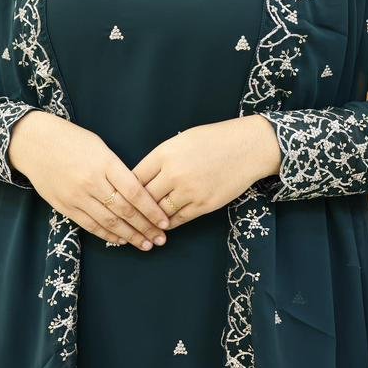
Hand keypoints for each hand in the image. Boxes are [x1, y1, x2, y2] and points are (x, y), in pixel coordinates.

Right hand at [9, 111, 171, 251]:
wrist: (34, 143)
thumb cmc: (72, 140)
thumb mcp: (100, 146)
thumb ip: (117, 169)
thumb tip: (137, 192)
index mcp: (105, 163)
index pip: (135, 192)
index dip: (152, 210)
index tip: (165, 221)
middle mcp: (92, 182)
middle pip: (125, 211)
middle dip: (146, 227)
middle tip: (161, 239)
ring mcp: (77, 196)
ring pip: (109, 222)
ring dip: (130, 236)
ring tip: (146, 244)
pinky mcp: (65, 207)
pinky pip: (90, 226)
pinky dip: (107, 235)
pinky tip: (121, 240)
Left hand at [130, 116, 276, 230]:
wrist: (247, 147)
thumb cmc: (213, 139)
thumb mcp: (181, 140)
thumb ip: (161, 158)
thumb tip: (142, 176)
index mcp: (164, 153)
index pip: (134, 177)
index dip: (124, 189)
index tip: (119, 197)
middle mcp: (174, 173)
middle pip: (143, 198)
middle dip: (133, 209)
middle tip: (123, 219)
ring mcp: (189, 191)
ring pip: (159, 213)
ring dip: (149, 222)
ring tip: (139, 228)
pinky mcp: (203, 205)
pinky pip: (178, 220)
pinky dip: (167, 225)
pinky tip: (161, 227)